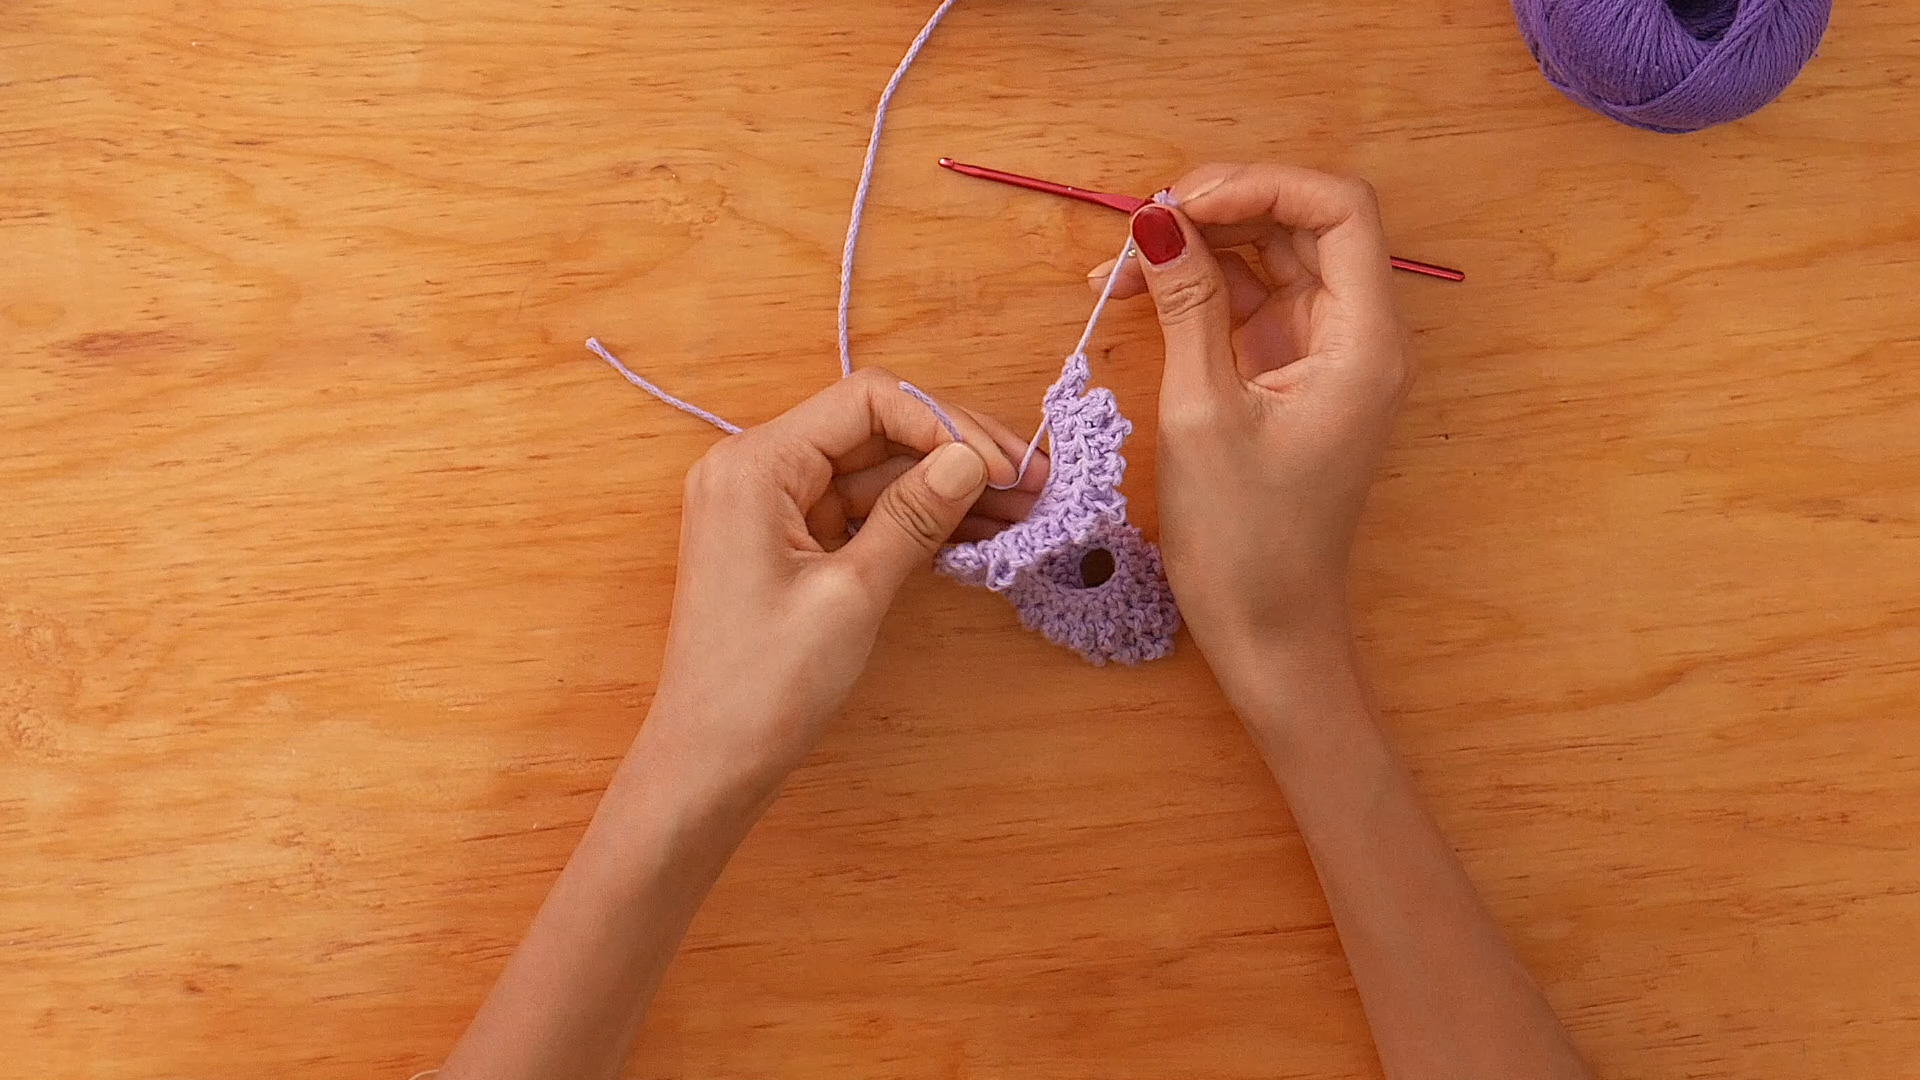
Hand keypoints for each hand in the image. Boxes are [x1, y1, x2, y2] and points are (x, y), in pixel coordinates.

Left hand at [639, 368, 1047, 809]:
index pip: (866, 402)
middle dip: (956, 453)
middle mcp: (755, 470)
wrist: (709, 764)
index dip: (944, 425)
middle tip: (1035, 483)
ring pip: (874, 473)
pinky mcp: (785, 543)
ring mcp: (769, 507)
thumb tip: (971, 460)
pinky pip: (859, 511)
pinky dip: (915, 519)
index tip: (1003, 469)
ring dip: (945, 488)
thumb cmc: (765, 685)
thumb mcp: (852, 594)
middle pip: (874, 431)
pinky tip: (978, 532)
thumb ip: (912, 517)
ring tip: (1024, 510)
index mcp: (756, 466)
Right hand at [1093, 164, 1412, 706]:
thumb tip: (1155, 220)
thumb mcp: (1202, 411)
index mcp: (1364, 341)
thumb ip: (1186, 305)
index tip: (1180, 204)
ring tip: (1118, 270)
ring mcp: (1323, 354)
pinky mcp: (1289, 375)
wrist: (1268, 631)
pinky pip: (1248, 305)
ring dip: (1197, 251)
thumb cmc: (1244, 539)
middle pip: (1301, 226)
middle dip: (1220, 212)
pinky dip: (1197, 292)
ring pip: (1268, 261)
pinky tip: (1135, 296)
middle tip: (1139, 229)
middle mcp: (1357, 335)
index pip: (1338, 210)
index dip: (1262, 186)